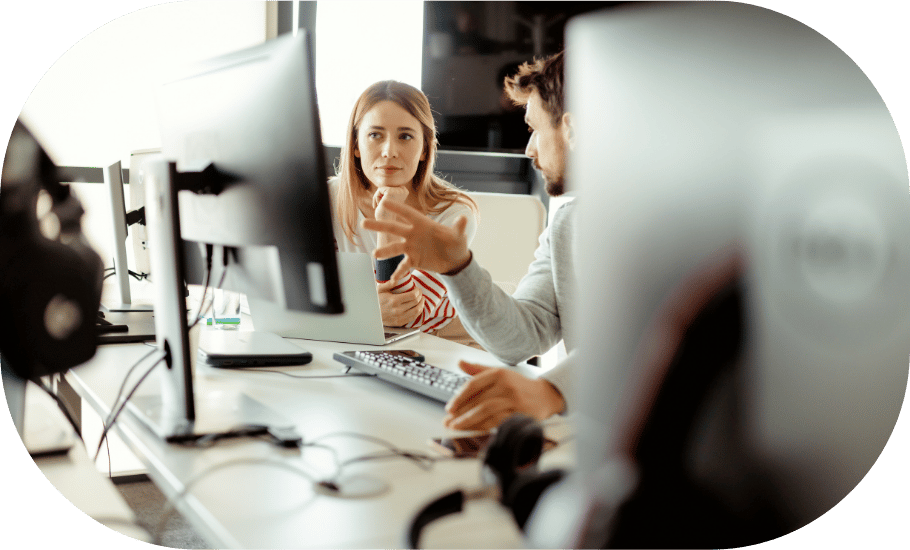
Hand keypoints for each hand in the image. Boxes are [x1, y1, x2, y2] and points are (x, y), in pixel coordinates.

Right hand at [361, 200, 471, 282]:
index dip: (397, 209)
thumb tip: (464, 219)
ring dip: (385, 251)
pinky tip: (392, 279)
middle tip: (364, 223)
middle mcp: (413, 234)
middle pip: (394, 228)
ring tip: (374, 255)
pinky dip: (398, 272)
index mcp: (423, 224)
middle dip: (379, 226)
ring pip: (395, 248)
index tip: (384, 202)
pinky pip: (403, 266)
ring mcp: (411, 247)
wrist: (454, 260)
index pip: (408, 214)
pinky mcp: (413, 260)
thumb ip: (458, 228)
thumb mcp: (458, 236)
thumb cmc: (456, 244)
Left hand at [372, 185, 409, 212]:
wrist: (384, 224)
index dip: (384, 193)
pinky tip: (379, 205)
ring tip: (379, 206)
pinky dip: (376, 197)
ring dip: (378, 197)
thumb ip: (388, 190)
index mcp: (405, 191)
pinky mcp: (390, 192)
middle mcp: (403, 190)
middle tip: (379, 205)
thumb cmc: (385, 212)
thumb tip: (384, 182)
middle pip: (386, 185)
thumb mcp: (388, 198)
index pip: (390, 185)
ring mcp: (397, 191)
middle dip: (380, 195)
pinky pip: (379, 189)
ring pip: (382, 187)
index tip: (383, 203)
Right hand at [377, 279, 422, 326]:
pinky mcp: (400, 323)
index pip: (413, 296)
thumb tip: (397, 278)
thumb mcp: (380, 290)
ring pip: (417, 311)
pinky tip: (418, 307)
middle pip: (416, 302)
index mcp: (394, 300)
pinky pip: (413, 318)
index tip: (417, 289)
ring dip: (421, 304)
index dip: (418, 291)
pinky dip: (418, 312)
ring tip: (421, 299)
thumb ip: (389, 283)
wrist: (371, 314)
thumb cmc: (376, 301)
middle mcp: (398, 310)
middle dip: (420, 296)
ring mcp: (399, 318)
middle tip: (420, 293)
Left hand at [442, 361, 565, 430]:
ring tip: (456, 427)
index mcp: (499, 373)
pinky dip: (483, 427)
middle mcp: (506, 385)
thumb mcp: (500, 373)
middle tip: (448, 421)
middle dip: (460, 413)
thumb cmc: (519, 385)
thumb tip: (460, 362)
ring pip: (486, 412)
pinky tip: (473, 430)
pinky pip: (496, 422)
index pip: (473, 385)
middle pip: (478, 401)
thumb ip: (478, 370)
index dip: (459, 397)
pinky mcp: (520, 414)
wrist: (546, 395)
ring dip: (468, 421)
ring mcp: (514, 400)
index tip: (449, 408)